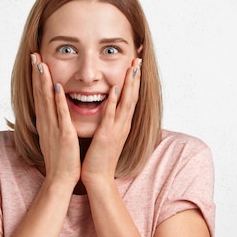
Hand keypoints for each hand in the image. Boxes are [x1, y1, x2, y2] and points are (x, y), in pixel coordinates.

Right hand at [31, 53, 80, 187]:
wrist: (60, 179)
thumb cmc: (61, 160)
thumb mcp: (55, 137)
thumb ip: (55, 123)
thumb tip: (54, 112)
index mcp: (46, 122)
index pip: (40, 96)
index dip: (37, 78)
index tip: (35, 62)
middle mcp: (47, 122)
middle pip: (39, 94)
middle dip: (36, 73)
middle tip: (33, 54)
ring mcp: (54, 127)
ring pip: (46, 100)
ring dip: (43, 82)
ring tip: (41, 64)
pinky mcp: (64, 135)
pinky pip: (61, 115)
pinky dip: (58, 101)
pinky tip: (57, 87)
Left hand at [81, 58, 141, 185]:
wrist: (98, 178)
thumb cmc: (99, 158)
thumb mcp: (107, 135)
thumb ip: (110, 122)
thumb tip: (108, 110)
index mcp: (122, 124)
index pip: (130, 98)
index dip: (134, 81)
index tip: (136, 64)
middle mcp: (123, 124)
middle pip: (132, 96)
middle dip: (135, 77)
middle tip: (138, 58)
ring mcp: (116, 130)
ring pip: (125, 103)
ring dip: (128, 84)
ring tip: (132, 67)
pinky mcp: (106, 135)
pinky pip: (110, 115)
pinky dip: (113, 102)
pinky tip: (114, 89)